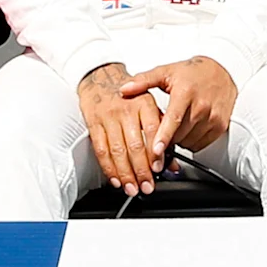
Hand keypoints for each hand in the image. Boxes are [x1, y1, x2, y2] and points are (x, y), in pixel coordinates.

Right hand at [78, 66, 165, 193]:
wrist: (102, 78)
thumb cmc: (130, 95)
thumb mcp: (149, 107)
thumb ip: (162, 132)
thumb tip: (172, 162)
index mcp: (144, 102)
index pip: (152, 130)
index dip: (155, 152)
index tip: (159, 169)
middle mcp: (126, 109)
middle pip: (134, 145)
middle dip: (142, 170)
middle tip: (148, 186)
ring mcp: (108, 117)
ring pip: (117, 151)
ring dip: (126, 174)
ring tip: (133, 187)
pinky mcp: (94, 124)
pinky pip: (101, 150)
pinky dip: (109, 168)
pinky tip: (116, 179)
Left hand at [120, 57, 239, 156]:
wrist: (220, 72)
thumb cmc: (191, 73)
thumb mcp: (166, 72)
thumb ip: (143, 81)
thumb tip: (124, 89)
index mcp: (185, 93)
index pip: (173, 119)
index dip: (163, 136)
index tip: (155, 151)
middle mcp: (201, 105)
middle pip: (179, 134)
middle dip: (166, 137)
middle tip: (161, 128)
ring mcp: (213, 117)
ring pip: (188, 141)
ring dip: (178, 139)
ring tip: (177, 124)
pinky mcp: (220, 126)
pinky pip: (199, 144)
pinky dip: (190, 141)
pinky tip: (188, 128)